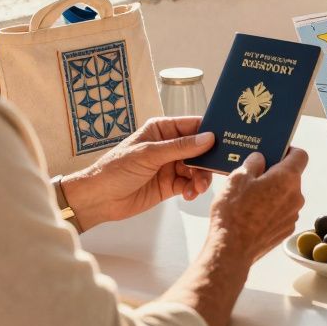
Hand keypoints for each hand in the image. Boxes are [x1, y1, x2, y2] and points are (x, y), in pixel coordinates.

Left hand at [61, 117, 215, 230]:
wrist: (98, 199)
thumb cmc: (116, 169)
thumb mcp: (149, 154)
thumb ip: (180, 147)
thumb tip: (209, 138)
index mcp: (162, 129)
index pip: (193, 126)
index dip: (211, 132)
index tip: (227, 140)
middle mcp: (169, 145)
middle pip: (200, 149)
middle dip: (208, 160)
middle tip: (216, 170)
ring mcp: (170, 165)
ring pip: (197, 168)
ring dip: (201, 178)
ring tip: (197, 188)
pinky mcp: (170, 185)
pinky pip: (189, 184)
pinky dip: (193, 189)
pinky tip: (189, 195)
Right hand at [209, 148, 307, 265]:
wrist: (232, 249)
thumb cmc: (234, 212)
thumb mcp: (238, 177)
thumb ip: (253, 162)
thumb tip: (260, 159)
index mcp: (287, 178)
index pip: (300, 155)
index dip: (289, 151)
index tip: (276, 152)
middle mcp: (296, 196)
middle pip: (291, 177)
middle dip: (275, 174)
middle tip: (254, 177)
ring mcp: (293, 215)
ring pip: (286, 196)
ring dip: (273, 193)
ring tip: (250, 198)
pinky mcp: (286, 230)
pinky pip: (282, 212)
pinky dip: (271, 210)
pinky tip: (253, 214)